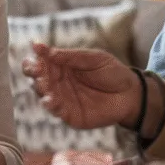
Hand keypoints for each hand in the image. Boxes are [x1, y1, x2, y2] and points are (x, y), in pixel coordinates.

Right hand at [22, 44, 141, 128]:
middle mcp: (58, 82)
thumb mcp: (93, 58)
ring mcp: (62, 99)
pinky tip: (49, 100)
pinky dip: (51, 106)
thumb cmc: (112, 73)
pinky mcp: (69, 115)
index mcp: (61, 66)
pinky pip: (56, 111)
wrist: (131, 94)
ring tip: (42, 84)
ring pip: (43, 94)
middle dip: (33, 72)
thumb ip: (70, 56)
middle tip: (36, 69)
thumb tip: (44, 49)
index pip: (42, 61)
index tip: (36, 50)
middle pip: (37, 77)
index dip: (36, 56)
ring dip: (40, 88)